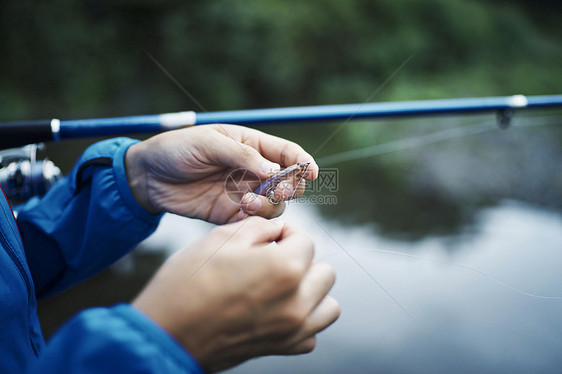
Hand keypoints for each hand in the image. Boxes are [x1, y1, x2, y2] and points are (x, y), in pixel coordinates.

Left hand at [125, 125, 318, 222]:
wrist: (148, 176)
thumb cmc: (177, 149)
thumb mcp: (209, 143)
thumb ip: (242, 156)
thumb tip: (274, 171)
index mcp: (252, 145)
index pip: (287, 153)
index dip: (304, 162)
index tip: (312, 173)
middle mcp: (253, 171)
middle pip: (289, 182)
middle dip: (290, 187)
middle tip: (277, 190)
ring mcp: (244, 193)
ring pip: (275, 205)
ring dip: (268, 206)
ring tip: (245, 203)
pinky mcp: (231, 214)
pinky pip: (253, 222)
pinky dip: (254, 222)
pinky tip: (240, 216)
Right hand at [132, 217, 339, 371]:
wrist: (167, 332)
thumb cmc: (188, 282)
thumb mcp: (221, 239)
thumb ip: (259, 228)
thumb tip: (278, 229)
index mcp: (284, 269)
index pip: (306, 241)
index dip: (287, 234)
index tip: (270, 237)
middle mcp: (297, 302)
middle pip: (324, 272)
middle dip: (302, 260)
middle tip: (274, 259)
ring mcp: (292, 330)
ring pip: (328, 306)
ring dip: (312, 291)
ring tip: (283, 285)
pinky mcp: (281, 348)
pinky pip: (311, 334)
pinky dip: (303, 321)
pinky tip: (278, 311)